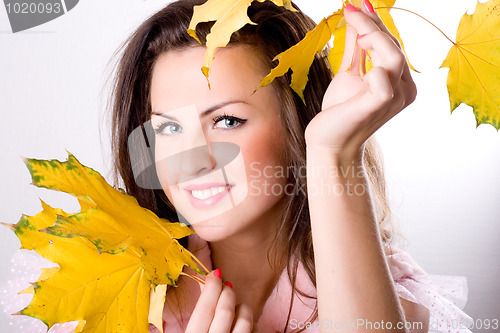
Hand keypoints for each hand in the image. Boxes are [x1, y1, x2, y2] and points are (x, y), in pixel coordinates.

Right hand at [185, 269, 253, 332]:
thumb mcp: (191, 332)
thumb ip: (199, 311)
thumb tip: (203, 278)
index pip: (204, 309)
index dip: (211, 287)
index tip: (215, 273)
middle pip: (225, 311)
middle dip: (227, 293)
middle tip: (226, 286)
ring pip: (245, 320)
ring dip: (242, 309)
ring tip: (236, 309)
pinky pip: (255, 330)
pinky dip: (252, 323)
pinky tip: (242, 324)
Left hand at [304, 1, 416, 159]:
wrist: (329, 142)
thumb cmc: (339, 111)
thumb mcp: (348, 73)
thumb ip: (356, 47)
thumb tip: (356, 16)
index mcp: (400, 81)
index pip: (393, 44)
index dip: (376, 22)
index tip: (358, 4)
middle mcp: (405, 89)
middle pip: (394, 46)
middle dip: (371, 24)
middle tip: (351, 8)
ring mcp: (396, 98)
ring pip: (393, 56)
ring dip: (372, 38)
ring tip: (355, 35)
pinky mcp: (380, 104)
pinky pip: (382, 77)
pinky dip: (371, 67)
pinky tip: (360, 70)